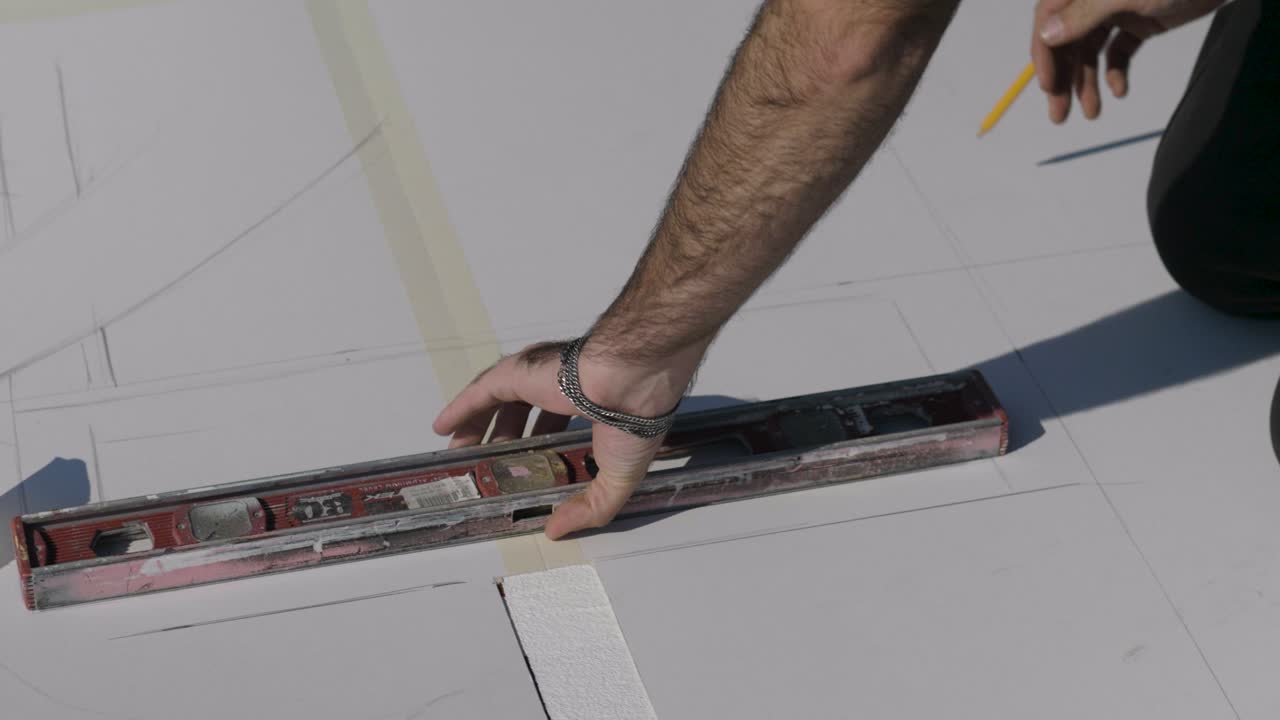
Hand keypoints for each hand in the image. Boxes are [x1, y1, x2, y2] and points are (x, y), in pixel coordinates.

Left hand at [432, 339, 699, 538]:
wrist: (629, 383)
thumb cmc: (633, 421)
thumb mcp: (616, 477)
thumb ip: (589, 507)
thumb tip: (556, 530)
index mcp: (589, 406)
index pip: (553, 425)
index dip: (535, 448)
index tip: (523, 469)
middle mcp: (560, 388)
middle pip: (518, 416)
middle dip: (502, 440)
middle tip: (487, 465)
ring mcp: (537, 379)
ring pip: (496, 404)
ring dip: (477, 428)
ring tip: (463, 454)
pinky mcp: (518, 373)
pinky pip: (480, 393)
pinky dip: (460, 410)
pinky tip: (443, 428)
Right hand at [1032, 0, 1225, 122]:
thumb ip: (1083, 14)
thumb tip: (1046, 35)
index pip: (1048, 20)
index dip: (1044, 54)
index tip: (1049, 86)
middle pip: (1068, 42)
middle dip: (1064, 79)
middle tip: (1060, 115)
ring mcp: (1117, 11)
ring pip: (1092, 52)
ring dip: (1089, 83)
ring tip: (1092, 113)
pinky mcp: (1140, 23)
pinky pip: (1119, 51)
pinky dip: (1117, 72)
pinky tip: (1120, 90)